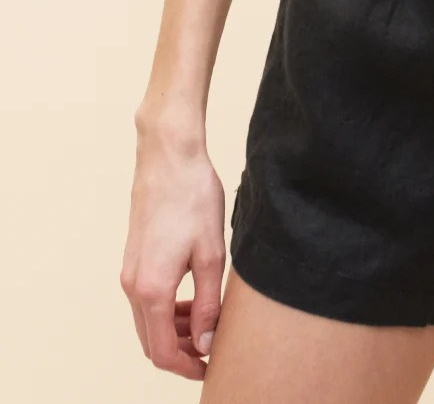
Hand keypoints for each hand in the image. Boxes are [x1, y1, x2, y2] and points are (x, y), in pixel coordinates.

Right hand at [120, 120, 225, 380]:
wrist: (169, 156)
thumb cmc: (193, 197)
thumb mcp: (211, 254)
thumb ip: (208, 303)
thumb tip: (205, 342)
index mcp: (152, 288)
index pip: (162, 351)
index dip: (187, 367)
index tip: (210, 367)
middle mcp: (132, 285)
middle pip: (151, 341)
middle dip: (181, 352)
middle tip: (213, 348)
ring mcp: (129, 271)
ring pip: (148, 321)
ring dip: (175, 331)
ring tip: (208, 322)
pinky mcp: (133, 258)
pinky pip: (146, 300)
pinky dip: (167, 310)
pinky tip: (193, 299)